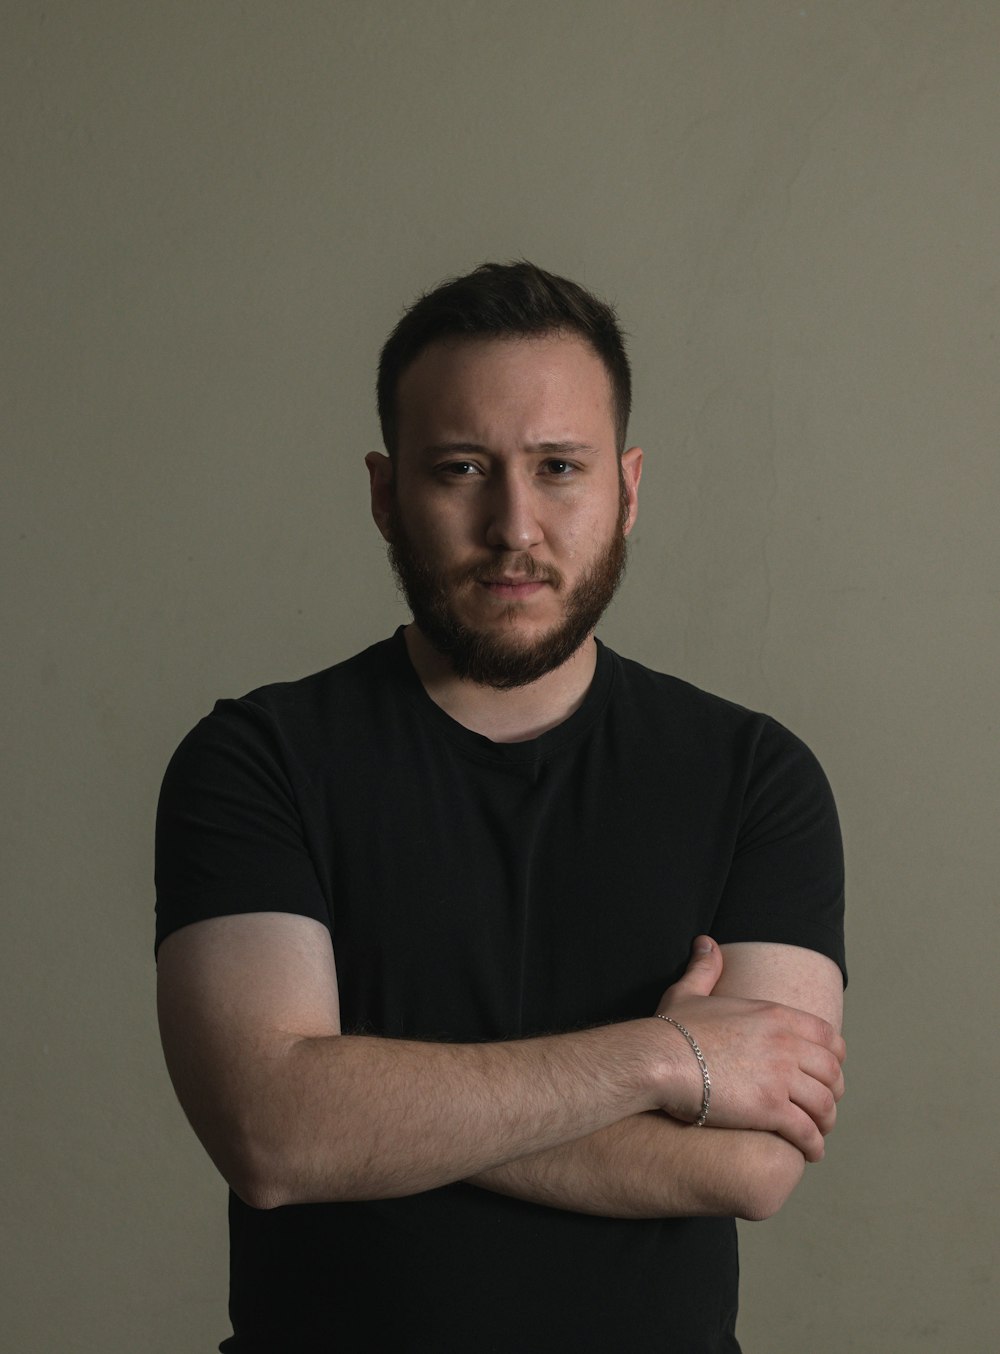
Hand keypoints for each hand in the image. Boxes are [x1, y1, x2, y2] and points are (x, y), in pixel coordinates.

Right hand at [654, 937, 845, 1161]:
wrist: (657, 1058)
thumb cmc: (670, 1029)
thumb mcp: (689, 992)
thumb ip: (705, 967)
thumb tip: (705, 942)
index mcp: (773, 1015)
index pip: (827, 1035)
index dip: (834, 1056)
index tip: (828, 1070)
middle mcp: (785, 1043)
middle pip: (832, 1071)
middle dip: (834, 1091)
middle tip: (825, 1105)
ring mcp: (780, 1076)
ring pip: (825, 1103)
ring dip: (827, 1121)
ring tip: (820, 1133)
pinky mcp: (770, 1108)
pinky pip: (807, 1131)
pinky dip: (813, 1144)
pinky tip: (809, 1152)